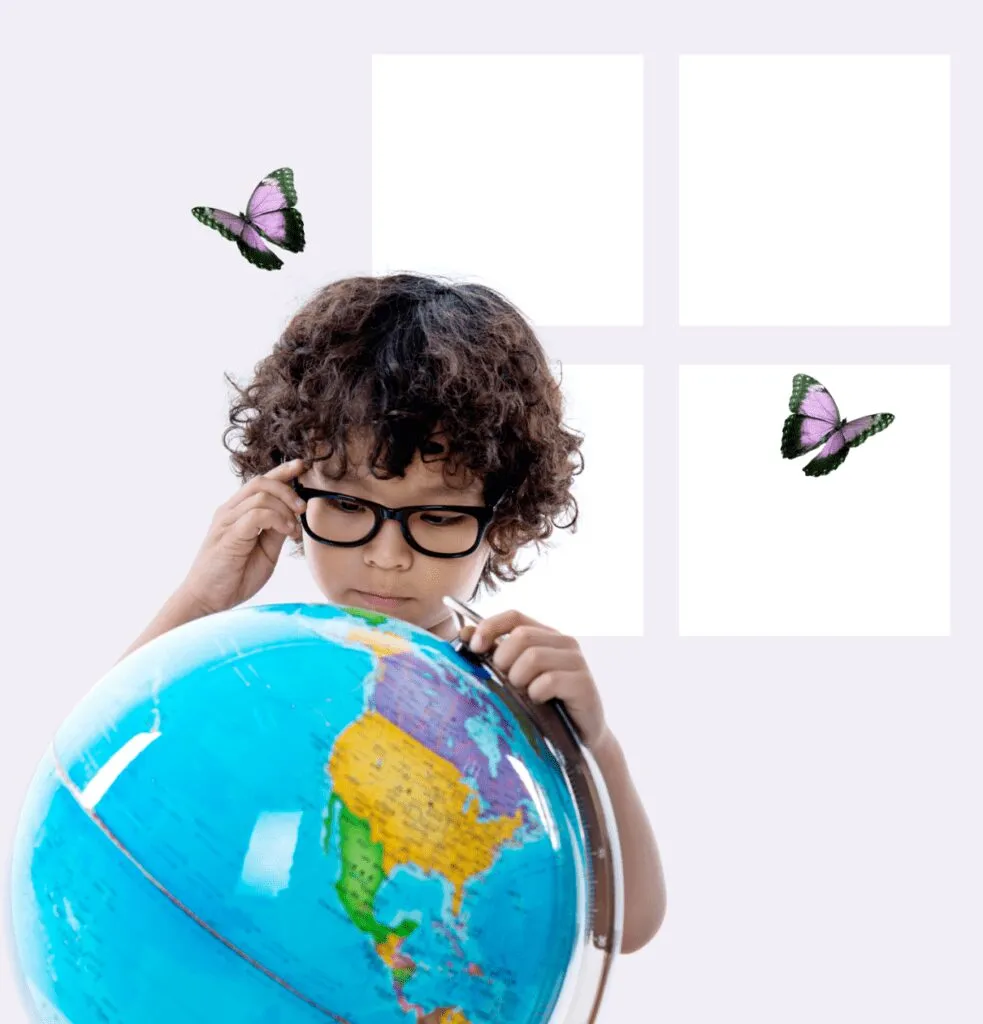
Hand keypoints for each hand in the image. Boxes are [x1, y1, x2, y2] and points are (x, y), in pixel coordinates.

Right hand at [178, 458, 309, 615]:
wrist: (208, 600)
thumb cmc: (234, 576)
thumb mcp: (266, 550)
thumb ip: (276, 530)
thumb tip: (294, 514)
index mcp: (237, 512)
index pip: (260, 482)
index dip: (282, 471)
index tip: (302, 466)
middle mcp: (230, 511)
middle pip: (261, 482)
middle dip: (288, 489)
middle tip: (302, 508)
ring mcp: (227, 522)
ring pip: (260, 496)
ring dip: (285, 509)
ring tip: (292, 530)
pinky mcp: (228, 535)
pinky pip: (256, 514)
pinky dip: (277, 519)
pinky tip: (286, 532)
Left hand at [467, 610, 608, 748]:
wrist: (579, 737)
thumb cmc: (543, 704)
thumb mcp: (516, 676)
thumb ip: (494, 653)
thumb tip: (464, 633)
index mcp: (545, 635)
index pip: (514, 616)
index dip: (490, 626)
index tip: (474, 648)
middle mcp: (564, 642)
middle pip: (522, 636)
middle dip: (504, 660)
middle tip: (505, 681)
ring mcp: (576, 661)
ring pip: (534, 656)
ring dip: (519, 679)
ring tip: (523, 694)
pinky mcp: (583, 683)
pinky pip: (549, 681)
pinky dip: (536, 693)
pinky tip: (539, 702)